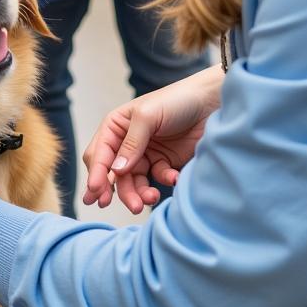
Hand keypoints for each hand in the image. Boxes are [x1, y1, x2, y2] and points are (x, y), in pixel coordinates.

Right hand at [82, 65, 223, 213]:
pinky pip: (157, 179)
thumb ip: (131, 144)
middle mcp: (126, 142)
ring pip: (134, 182)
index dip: (96, 174)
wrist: (210, 103)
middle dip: (121, 191)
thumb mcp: (147, 116)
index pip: (98, 154)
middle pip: (114, 174)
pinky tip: (174, 177)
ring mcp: (145, 154)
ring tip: (152, 199)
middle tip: (132, 206)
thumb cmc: (176, 100)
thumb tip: (116, 171)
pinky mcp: (164, 163)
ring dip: (140, 194)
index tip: (96, 193)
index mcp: (115, 127)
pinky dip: (164, 182)